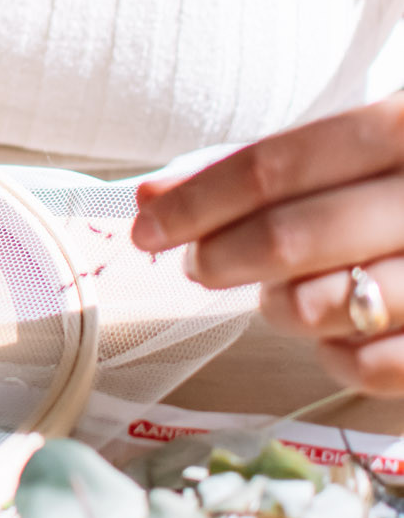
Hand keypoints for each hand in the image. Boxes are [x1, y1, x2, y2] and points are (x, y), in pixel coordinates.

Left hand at [129, 97, 403, 392]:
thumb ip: (264, 171)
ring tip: (285, 294)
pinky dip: (334, 356)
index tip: (148, 225)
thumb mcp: (363, 151)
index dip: (199, 199)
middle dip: (223, 257)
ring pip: (326, 306)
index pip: (279, 163)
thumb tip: (150, 199)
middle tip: (197, 267)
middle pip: (294, 237)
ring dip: (281, 307)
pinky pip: (369, 366)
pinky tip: (339, 332)